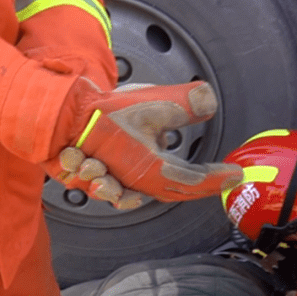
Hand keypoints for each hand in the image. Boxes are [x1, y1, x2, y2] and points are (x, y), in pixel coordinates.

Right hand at [46, 79, 242, 200]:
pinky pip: (134, 188)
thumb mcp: (150, 103)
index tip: (236, 174)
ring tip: (198, 186)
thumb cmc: (101, 116)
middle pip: (179, 192)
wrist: (60, 121)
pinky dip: (150, 185)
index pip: (195, 181)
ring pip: (156, 193)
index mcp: (153, 170)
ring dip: (177, 189)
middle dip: (203, 187)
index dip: (218, 178)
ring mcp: (122, 183)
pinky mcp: (107, 178)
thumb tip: (209, 102)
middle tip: (222, 180)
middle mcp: (139, 183)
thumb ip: (184, 103)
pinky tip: (153, 178)